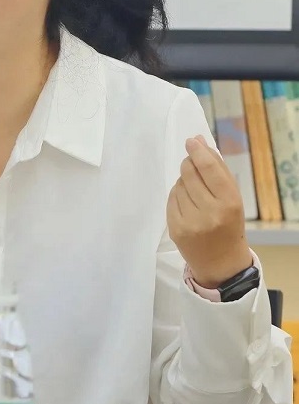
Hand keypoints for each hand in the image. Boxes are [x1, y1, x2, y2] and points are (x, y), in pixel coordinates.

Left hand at [166, 135, 251, 288]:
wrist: (221, 262)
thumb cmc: (229, 224)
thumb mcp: (233, 197)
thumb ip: (217, 169)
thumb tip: (199, 140)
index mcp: (229, 202)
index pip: (209, 169)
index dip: (198, 152)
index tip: (191, 141)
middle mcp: (210, 212)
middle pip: (189, 174)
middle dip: (188, 164)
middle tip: (191, 164)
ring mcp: (191, 222)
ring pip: (178, 185)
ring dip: (183, 182)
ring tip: (194, 193)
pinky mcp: (176, 229)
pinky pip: (171, 200)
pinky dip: (176, 196)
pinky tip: (186, 203)